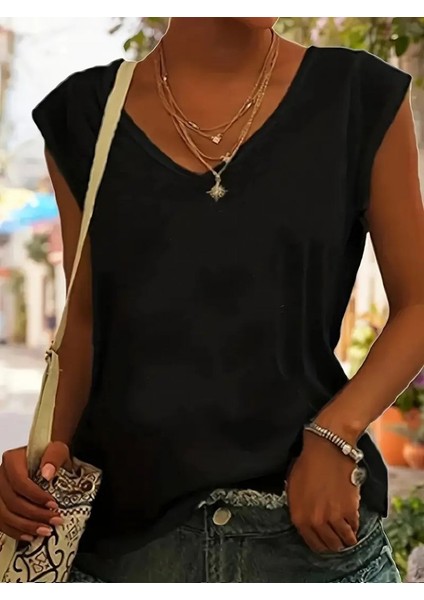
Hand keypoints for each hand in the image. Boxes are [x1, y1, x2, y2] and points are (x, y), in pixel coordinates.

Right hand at [0, 442, 68, 541]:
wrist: (46, 460)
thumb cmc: (51, 455)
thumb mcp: (57, 450)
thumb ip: (53, 457)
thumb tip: (46, 474)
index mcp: (12, 460)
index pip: (19, 482)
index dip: (35, 496)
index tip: (53, 504)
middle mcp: (1, 476)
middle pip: (11, 501)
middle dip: (34, 514)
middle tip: (54, 520)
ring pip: (4, 514)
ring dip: (25, 526)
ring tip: (46, 531)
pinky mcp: (0, 503)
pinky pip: (1, 522)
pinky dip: (15, 531)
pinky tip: (30, 536)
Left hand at [286, 432, 359, 552]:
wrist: (326, 450)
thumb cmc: (307, 464)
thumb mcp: (293, 488)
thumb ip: (298, 508)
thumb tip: (306, 519)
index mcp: (299, 517)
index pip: (313, 544)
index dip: (321, 545)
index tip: (326, 543)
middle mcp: (315, 521)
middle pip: (330, 545)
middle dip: (335, 544)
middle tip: (339, 539)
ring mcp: (333, 518)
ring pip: (345, 540)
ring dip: (348, 538)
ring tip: (349, 534)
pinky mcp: (350, 511)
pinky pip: (355, 526)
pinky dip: (355, 525)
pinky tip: (353, 520)